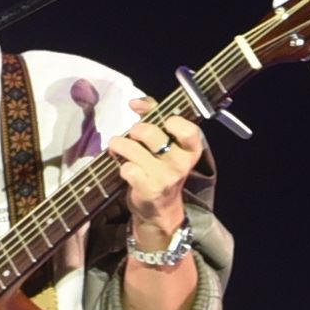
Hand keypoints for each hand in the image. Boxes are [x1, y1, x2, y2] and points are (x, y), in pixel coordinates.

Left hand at [111, 103, 207, 257]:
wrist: (161, 207)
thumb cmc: (161, 165)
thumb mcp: (165, 140)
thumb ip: (154, 114)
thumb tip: (135, 103)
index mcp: (191, 148)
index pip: (188, 129)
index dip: (172, 121)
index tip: (162, 122)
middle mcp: (181, 163)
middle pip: (151, 133)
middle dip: (135, 129)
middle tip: (133, 134)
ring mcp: (166, 178)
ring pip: (133, 148)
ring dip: (119, 145)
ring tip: (118, 147)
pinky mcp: (149, 190)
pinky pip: (127, 168)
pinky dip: (121, 165)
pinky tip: (125, 168)